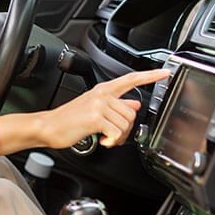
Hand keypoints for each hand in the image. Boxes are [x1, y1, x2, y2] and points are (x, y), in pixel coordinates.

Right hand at [39, 69, 169, 148]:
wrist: (49, 126)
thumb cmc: (69, 119)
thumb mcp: (94, 108)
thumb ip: (116, 104)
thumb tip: (134, 102)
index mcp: (103, 90)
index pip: (130, 79)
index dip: (150, 76)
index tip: (165, 72)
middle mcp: (102, 95)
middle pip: (131, 112)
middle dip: (125, 128)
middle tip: (112, 134)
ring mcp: (99, 105)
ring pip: (126, 124)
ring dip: (118, 137)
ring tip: (105, 137)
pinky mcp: (95, 118)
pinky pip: (117, 133)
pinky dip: (112, 142)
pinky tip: (102, 140)